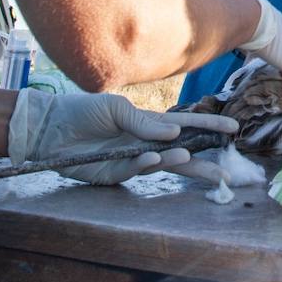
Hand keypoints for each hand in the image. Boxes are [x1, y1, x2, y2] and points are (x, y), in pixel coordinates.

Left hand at [8, 88, 238, 184]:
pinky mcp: (114, 174)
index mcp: (147, 122)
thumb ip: (143, 121)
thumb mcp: (114, 107)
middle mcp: (144, 142)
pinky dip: (147, 165)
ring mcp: (131, 160)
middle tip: (226, 172)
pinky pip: (137, 170)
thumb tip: (175, 132)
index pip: (185, 124)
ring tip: (188, 156)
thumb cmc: (81, 111)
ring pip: (163, 165)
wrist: (49, 129)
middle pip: (182, 153)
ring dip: (177, 162)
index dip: (208, 127)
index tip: (233, 129)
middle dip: (203, 162)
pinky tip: (152, 158)